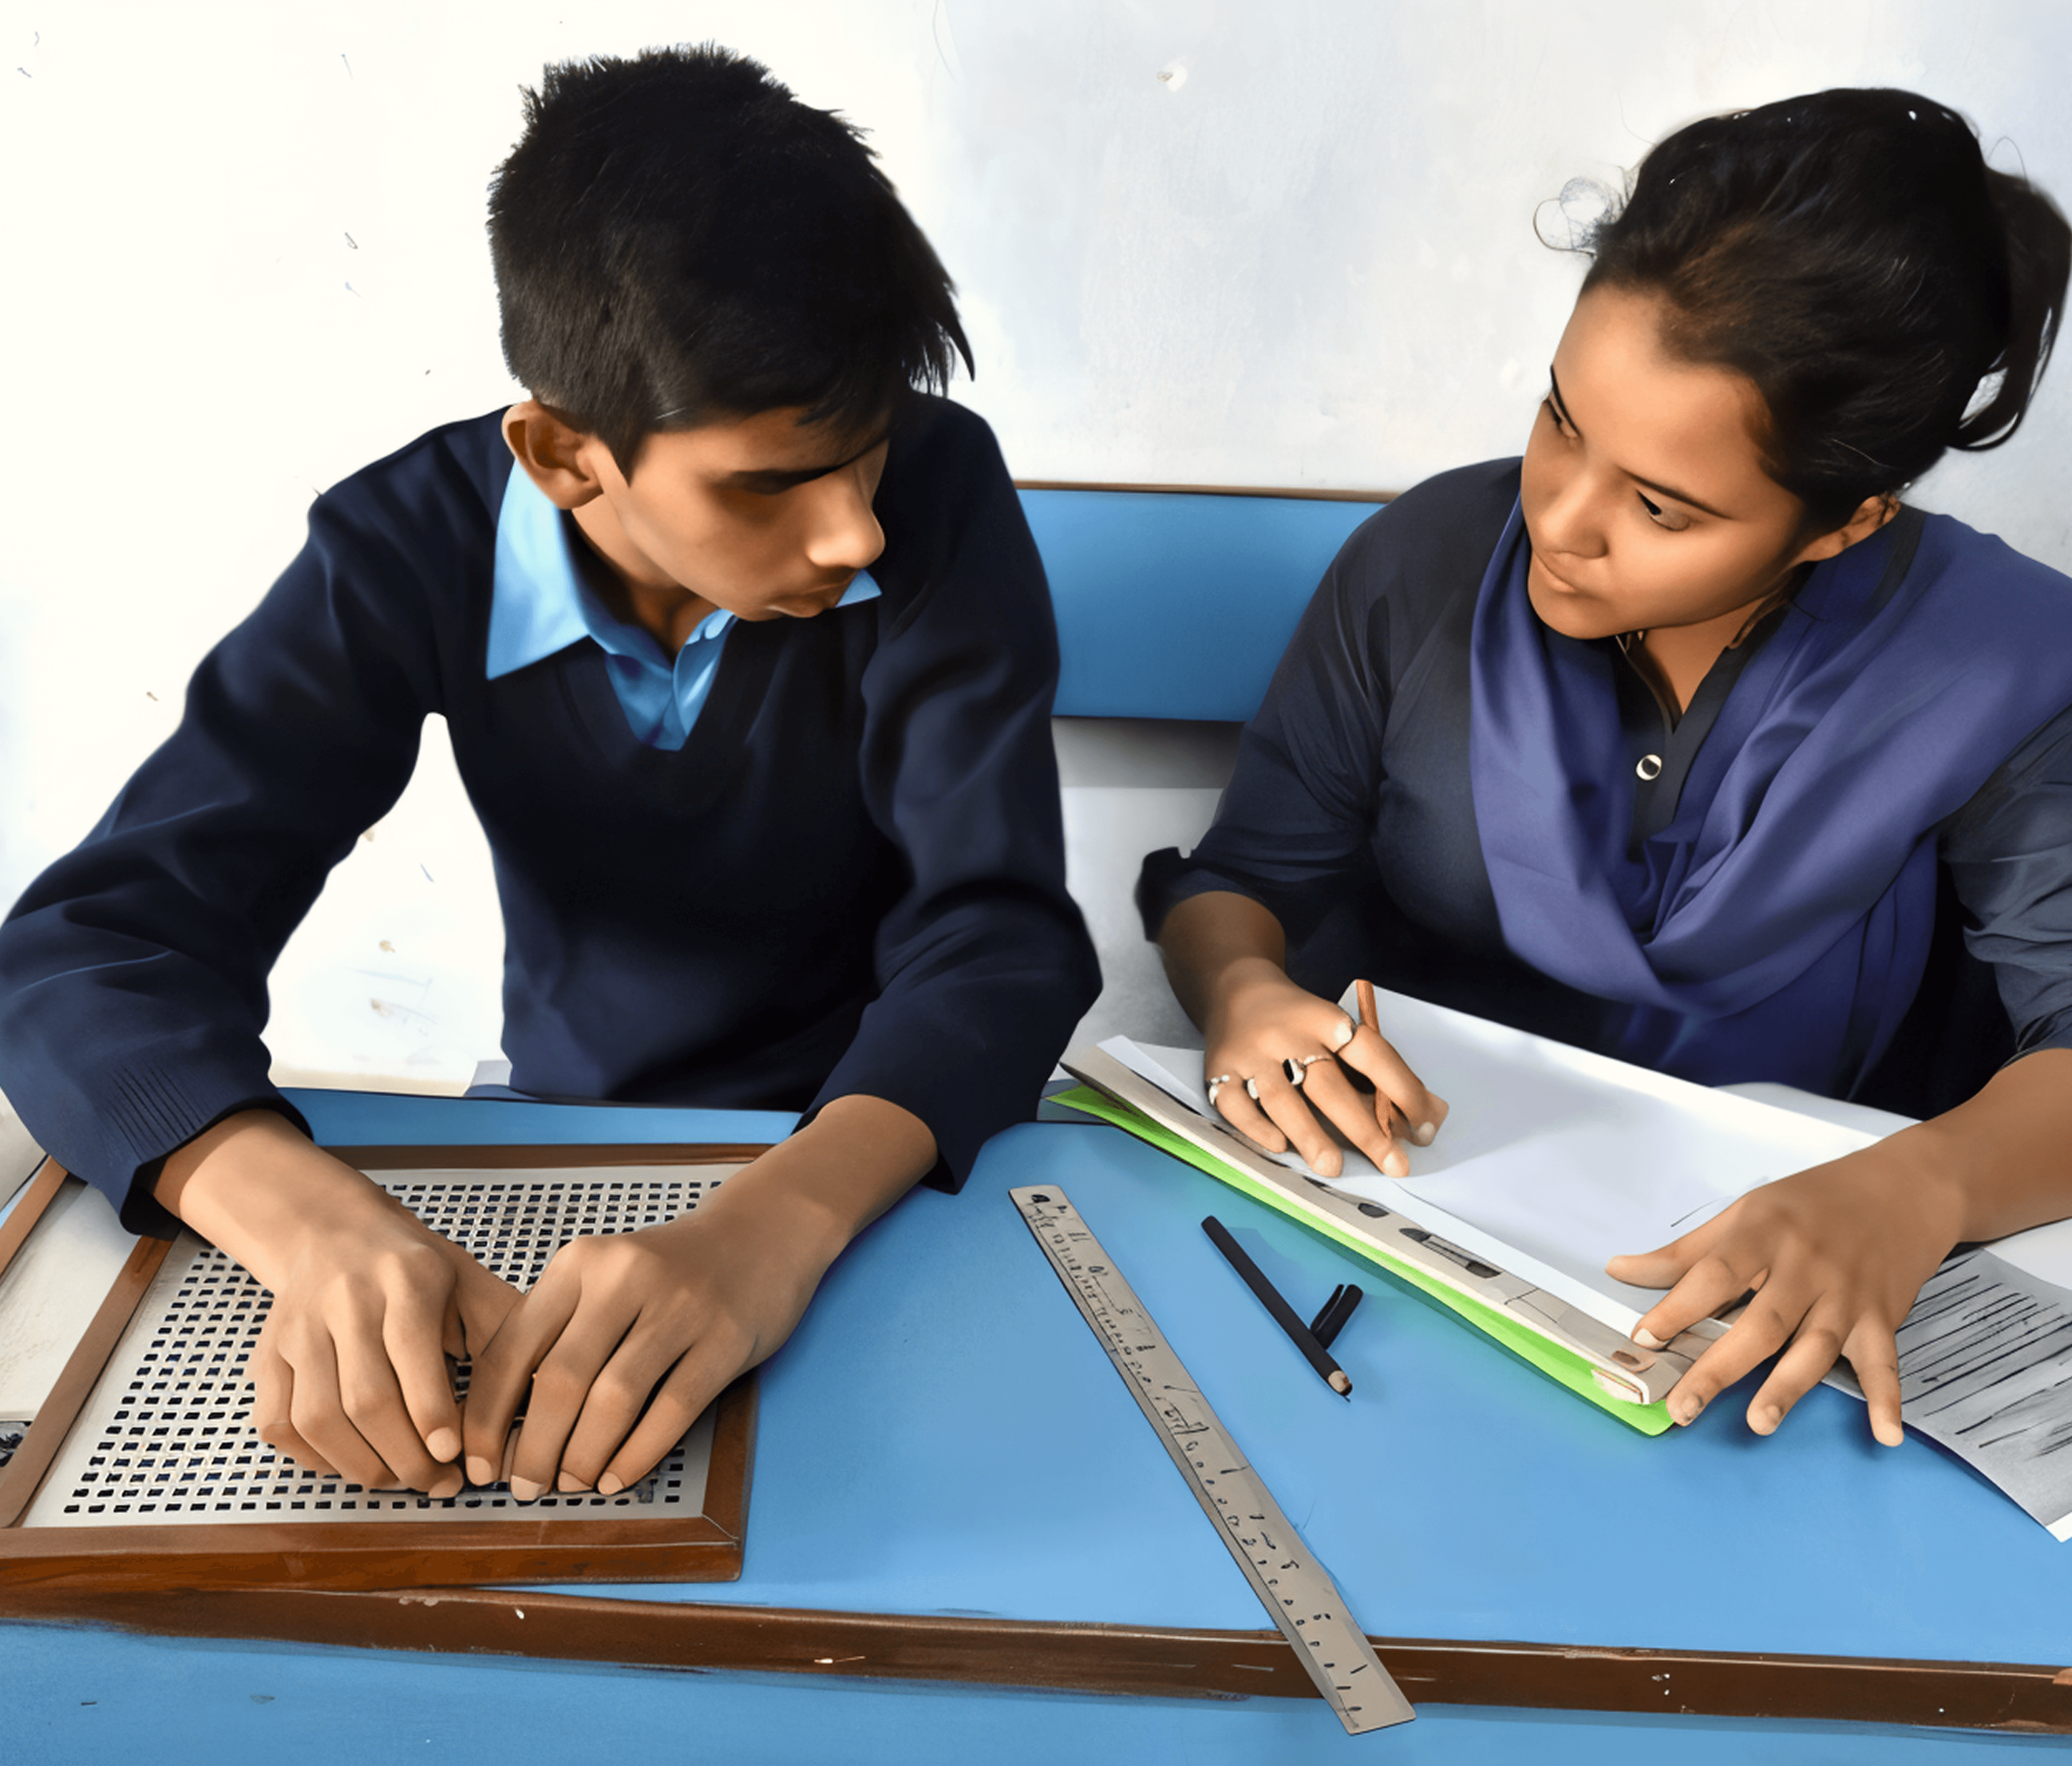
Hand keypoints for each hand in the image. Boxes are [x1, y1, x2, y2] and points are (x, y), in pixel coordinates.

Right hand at [155, 1110, 520, 1494]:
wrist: (334, 1232)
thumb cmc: (419, 1270)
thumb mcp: (472, 1284)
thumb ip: (504, 1336)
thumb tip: (537, 1401)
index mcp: (406, 1277)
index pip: (411, 1350)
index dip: (431, 1411)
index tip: (453, 1455)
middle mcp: (343, 1300)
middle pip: (364, 1397)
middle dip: (405, 1456)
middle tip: (441, 1484)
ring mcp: (297, 1330)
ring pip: (316, 1418)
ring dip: (362, 1465)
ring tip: (402, 1480)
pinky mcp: (267, 1356)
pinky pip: (279, 1423)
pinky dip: (315, 1458)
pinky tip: (354, 1463)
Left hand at [462, 1094, 933, 1498]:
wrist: (763, 1230)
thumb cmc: (671, 1268)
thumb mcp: (605, 1277)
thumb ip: (560, 1331)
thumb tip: (508, 1422)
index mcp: (580, 1263)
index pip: (512, 1348)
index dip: (486, 1416)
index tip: (477, 1462)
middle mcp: (625, 1276)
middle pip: (559, 1380)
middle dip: (533, 1449)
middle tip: (525, 1487)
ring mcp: (680, 1306)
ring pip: (613, 1399)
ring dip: (583, 1457)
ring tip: (571, 1485)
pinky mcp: (725, 1337)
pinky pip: (672, 1409)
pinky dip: (637, 1454)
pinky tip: (617, 1477)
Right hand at [1203, 963, 1446, 1177]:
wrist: (1233, 988)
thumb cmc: (1299, 1020)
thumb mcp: (1340, 1029)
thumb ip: (1382, 1071)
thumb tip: (1433, 1115)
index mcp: (1325, 1019)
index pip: (1372, 1054)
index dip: (1403, 1090)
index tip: (1424, 1127)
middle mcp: (1286, 1034)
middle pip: (1328, 1084)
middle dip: (1364, 1128)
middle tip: (1393, 1163)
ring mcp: (1250, 1054)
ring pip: (1281, 1098)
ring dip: (1309, 1134)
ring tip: (1333, 1167)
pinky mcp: (1219, 1071)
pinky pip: (1236, 1105)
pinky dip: (1257, 1128)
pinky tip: (1280, 1146)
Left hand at [1606, 1139, 1966, 1442]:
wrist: (1902, 1188)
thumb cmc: (1813, 1202)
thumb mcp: (1745, 1212)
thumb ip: (1685, 1252)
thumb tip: (1620, 1270)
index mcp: (1764, 1235)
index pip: (1713, 1275)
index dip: (1677, 1308)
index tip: (1645, 1338)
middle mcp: (1805, 1267)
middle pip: (1761, 1323)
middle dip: (1720, 1368)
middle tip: (1684, 1408)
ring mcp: (1847, 1296)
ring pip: (1815, 1347)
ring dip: (1788, 1387)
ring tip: (1758, 1422)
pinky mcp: (1883, 1318)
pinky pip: (1884, 1363)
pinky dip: (1887, 1399)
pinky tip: (1884, 1433)